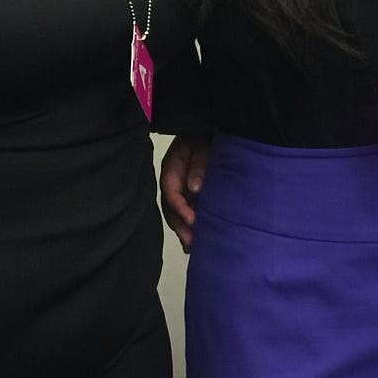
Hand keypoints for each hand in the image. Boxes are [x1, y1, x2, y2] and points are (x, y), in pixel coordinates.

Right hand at [159, 134, 209, 252]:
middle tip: (191, 243)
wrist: (208, 131)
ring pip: (176, 214)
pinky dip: (189, 226)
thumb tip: (194, 188)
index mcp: (171, 169)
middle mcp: (172, 183)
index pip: (171, 192)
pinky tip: (196, 241)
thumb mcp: (202, 146)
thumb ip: (199, 165)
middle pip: (170, 208)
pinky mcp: (189, 195)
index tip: (192, 220)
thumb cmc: (204, 136)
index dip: (180, 208)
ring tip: (192, 247)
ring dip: (183, 230)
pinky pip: (185, 212)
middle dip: (179, 226)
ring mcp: (179, 190)